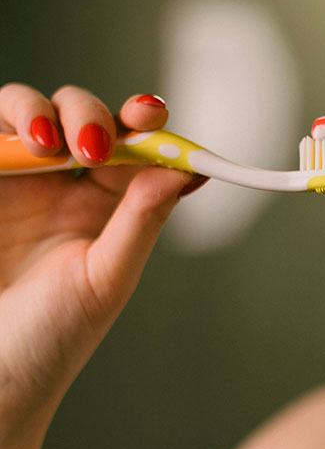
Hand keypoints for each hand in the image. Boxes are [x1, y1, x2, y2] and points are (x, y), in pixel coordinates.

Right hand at [0, 84, 204, 448]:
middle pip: (80, 115)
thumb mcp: (107, 278)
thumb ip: (142, 220)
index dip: (143, 123)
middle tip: (92, 146)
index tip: (150, 117)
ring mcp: (17, 182)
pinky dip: (3, 127)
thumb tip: (183, 170)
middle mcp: (63, 187)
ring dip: (37, 110)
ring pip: (26, 110)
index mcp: (106, 207)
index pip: (131, 148)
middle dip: (89, 114)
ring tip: (47, 145)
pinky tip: (17, 146)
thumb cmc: (54, 337)